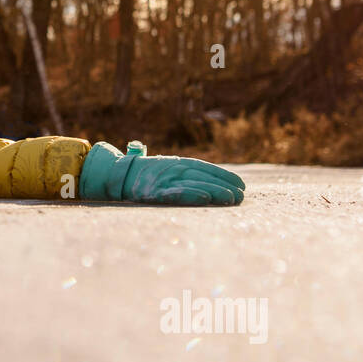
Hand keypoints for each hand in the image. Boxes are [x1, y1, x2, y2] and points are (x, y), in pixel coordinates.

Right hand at [121, 154, 245, 205]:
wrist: (121, 175)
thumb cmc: (149, 175)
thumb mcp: (169, 168)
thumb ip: (187, 172)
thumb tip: (210, 182)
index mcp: (179, 162)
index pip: (207, 168)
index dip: (224, 176)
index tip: (241, 185)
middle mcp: (175, 169)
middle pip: (205, 177)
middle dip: (225, 186)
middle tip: (241, 196)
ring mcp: (166, 180)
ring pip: (196, 185)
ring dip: (215, 192)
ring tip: (232, 199)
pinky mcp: (157, 192)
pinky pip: (177, 193)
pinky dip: (192, 195)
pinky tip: (205, 199)